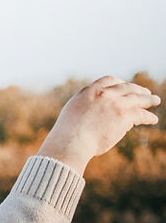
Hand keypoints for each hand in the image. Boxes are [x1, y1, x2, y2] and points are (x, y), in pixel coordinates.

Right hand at [37, 76, 160, 173]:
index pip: (109, 80)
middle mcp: (104, 94)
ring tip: (155, 101)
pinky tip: (153, 120)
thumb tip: (92, 112)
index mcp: (89, 91)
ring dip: (148, 99)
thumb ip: (85, 106)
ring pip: (138, 98)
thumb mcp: (72, 112)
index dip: (120, 82)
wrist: (71, 142)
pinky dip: (149, 117)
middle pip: (127, 87)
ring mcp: (116, 104)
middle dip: (138, 89)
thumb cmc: (67, 134)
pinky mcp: (125, 116)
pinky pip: (142, 114)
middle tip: (145, 93)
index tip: (125, 86)